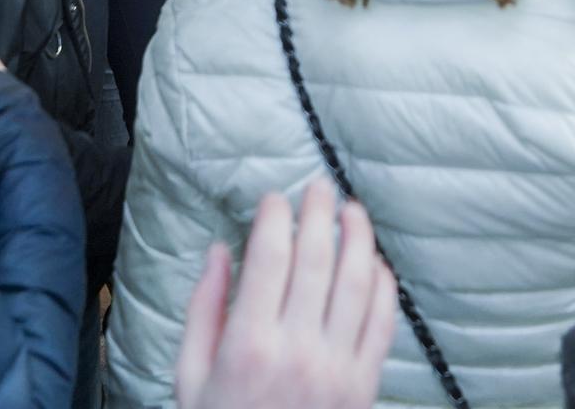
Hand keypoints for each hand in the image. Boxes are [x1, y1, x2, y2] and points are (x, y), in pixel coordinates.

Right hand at [174, 180, 396, 408]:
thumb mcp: (190, 375)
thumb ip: (204, 309)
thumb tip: (222, 251)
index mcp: (247, 344)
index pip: (270, 258)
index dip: (275, 218)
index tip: (274, 198)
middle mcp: (297, 350)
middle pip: (317, 260)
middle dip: (319, 214)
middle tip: (319, 188)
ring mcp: (337, 369)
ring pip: (357, 284)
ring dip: (358, 239)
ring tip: (353, 212)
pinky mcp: (364, 386)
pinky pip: (383, 324)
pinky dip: (384, 287)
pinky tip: (375, 264)